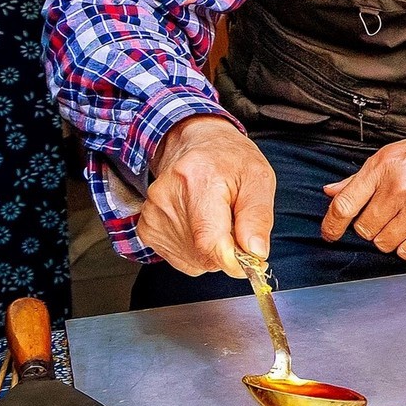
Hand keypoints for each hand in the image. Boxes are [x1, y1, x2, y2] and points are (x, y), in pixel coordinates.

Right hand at [138, 114, 275, 276]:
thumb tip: (255, 253)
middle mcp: (168, 197)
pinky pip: (181, 259)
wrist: (196, 145)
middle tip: (236, 224)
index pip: (208, 240)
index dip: (233, 259)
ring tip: (217, 219)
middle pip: (203, 254)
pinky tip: (201, 224)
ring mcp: (153, 213)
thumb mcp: (258, 178)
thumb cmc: (229, 160)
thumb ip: (258, 217)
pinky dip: (197, 251)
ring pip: (194, 261)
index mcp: (198, 179)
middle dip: (228, 250)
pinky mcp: (147, 227)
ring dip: (212, 250)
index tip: (250, 260)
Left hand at [320, 109, 405, 260]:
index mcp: (386, 165)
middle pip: (364, 228)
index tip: (330, 233)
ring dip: (391, 235)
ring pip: (384, 243)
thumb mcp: (400, 152)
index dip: (331, 225)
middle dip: (372, 224)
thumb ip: (363, 177)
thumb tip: (331, 192)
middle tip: (390, 210)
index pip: (344, 205)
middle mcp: (400, 188)